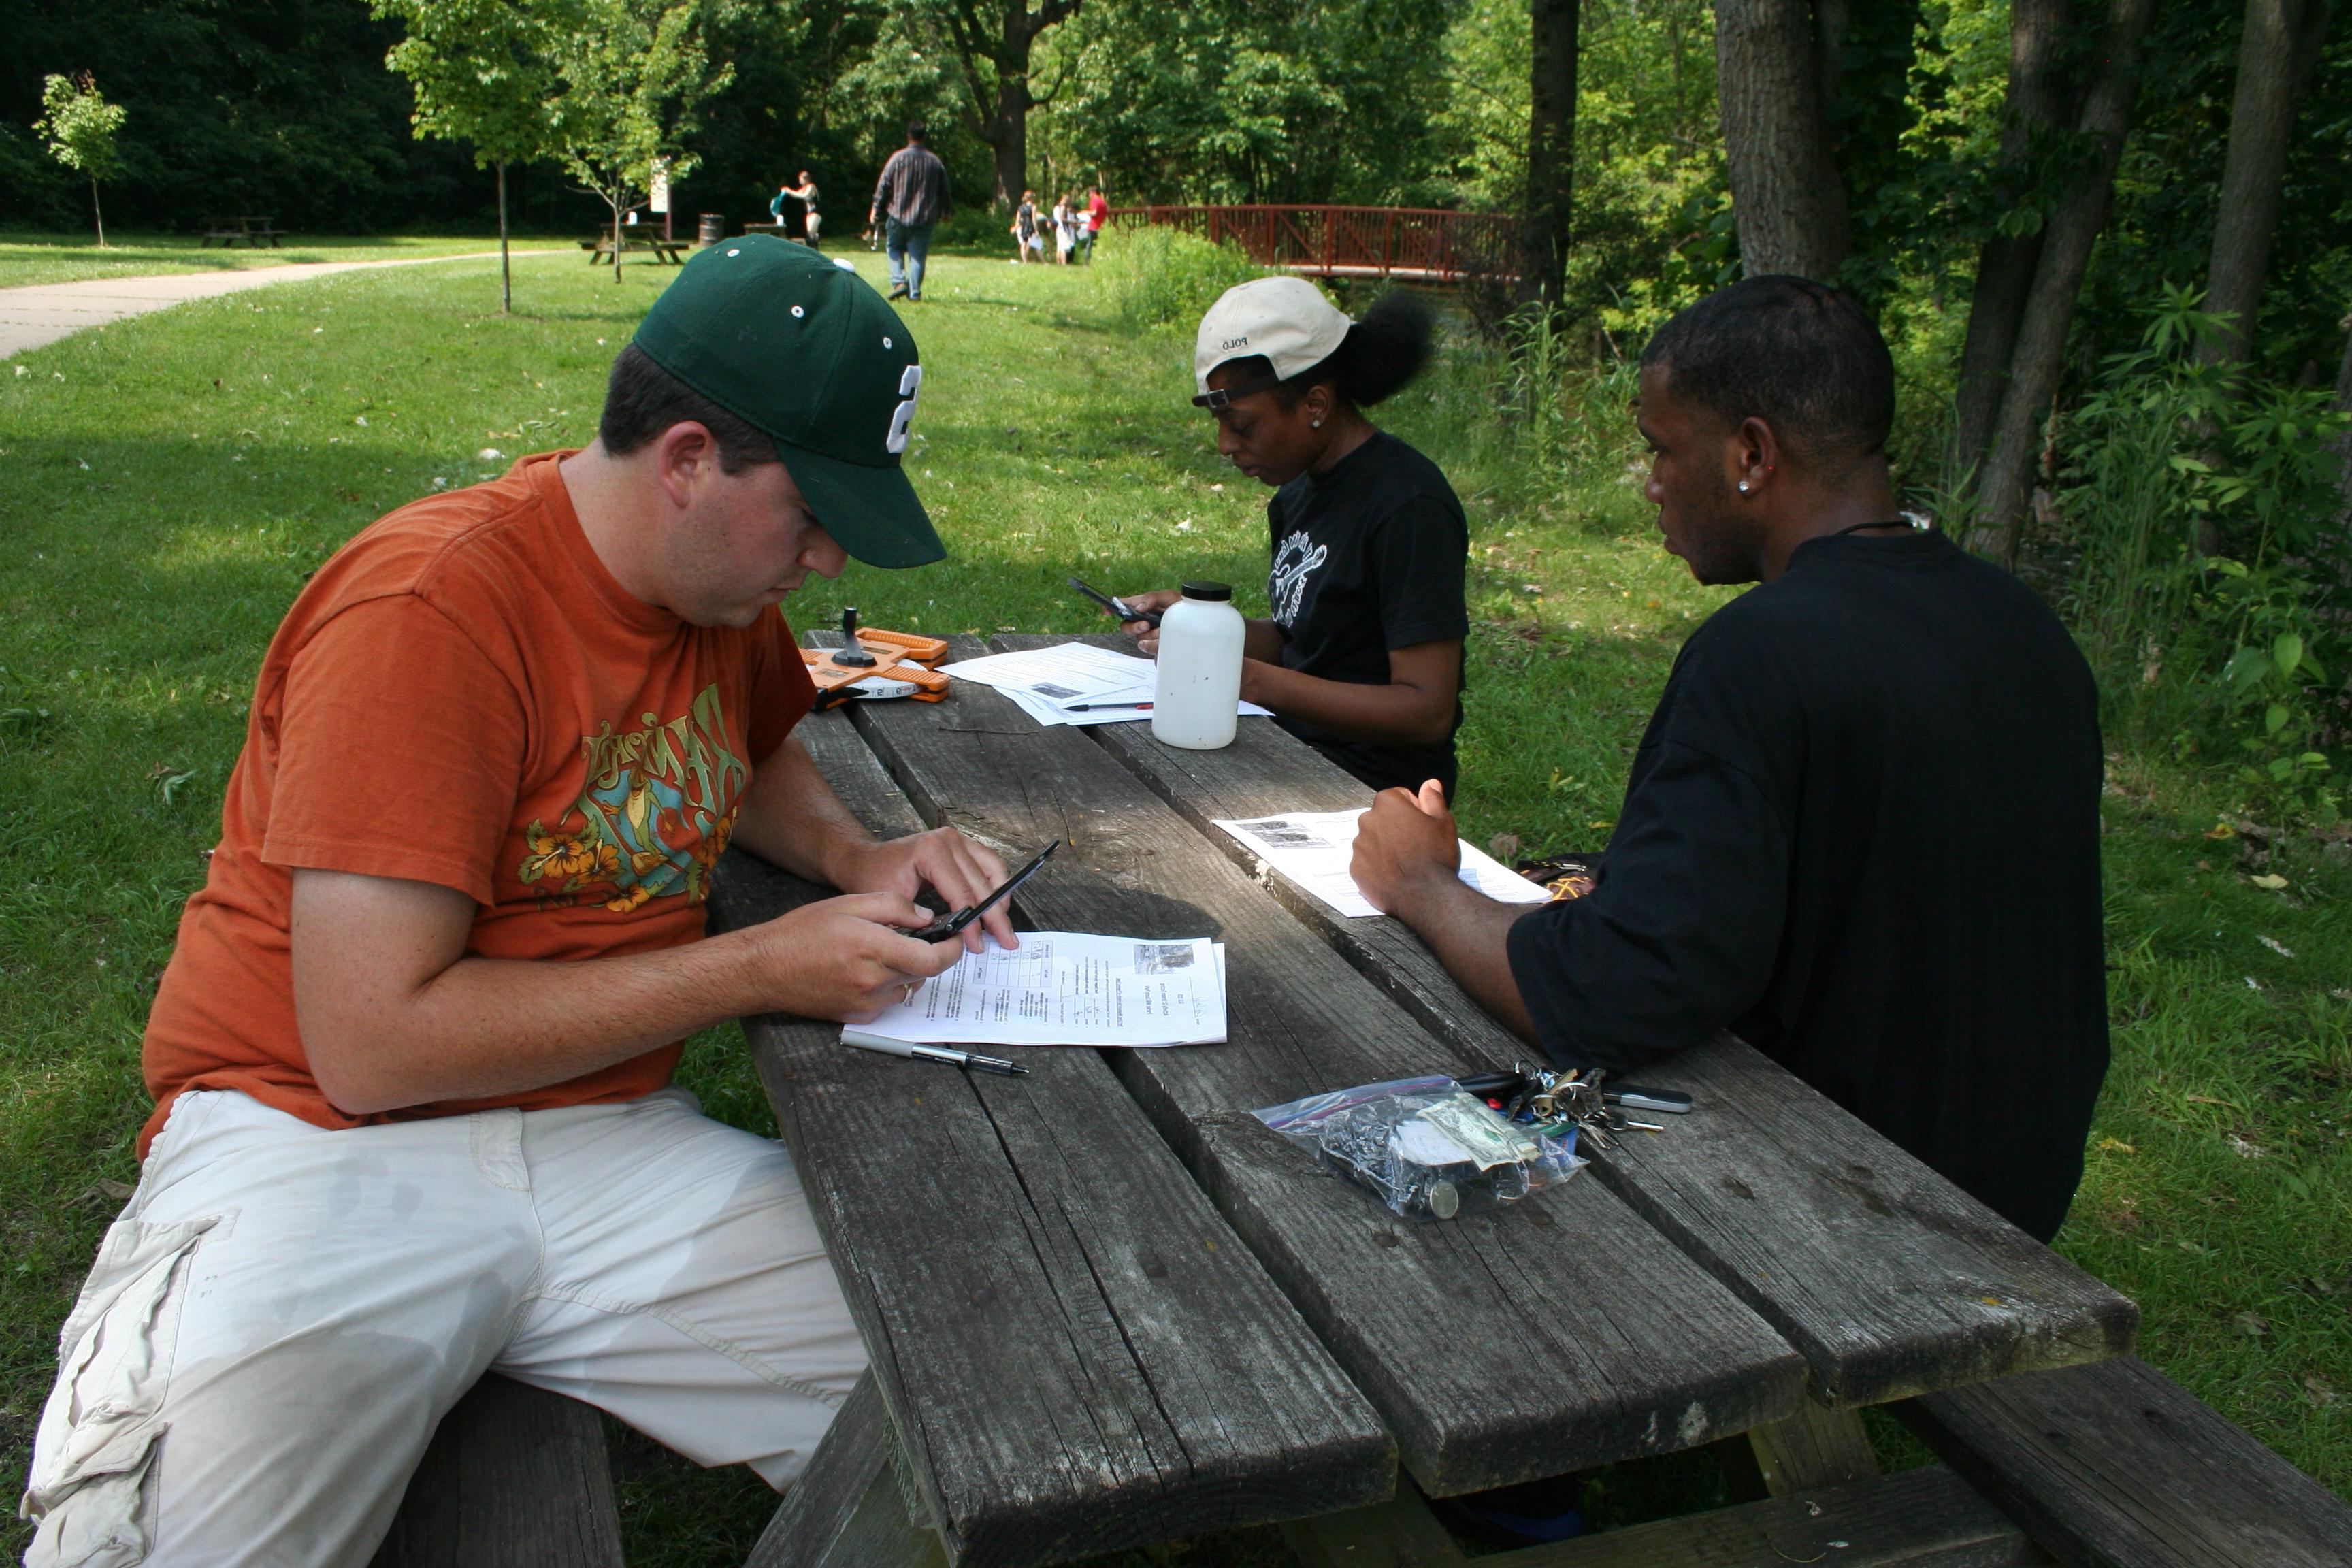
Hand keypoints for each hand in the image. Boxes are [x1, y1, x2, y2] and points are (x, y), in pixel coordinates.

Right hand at [745, 892, 968, 1022]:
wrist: (765, 969)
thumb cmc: (801, 933)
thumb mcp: (849, 904)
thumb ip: (893, 907)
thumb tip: (926, 918)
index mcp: (873, 949)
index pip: (932, 959)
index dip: (951, 949)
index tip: (954, 938)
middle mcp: (873, 981)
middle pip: (924, 974)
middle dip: (929, 955)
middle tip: (920, 939)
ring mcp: (865, 1003)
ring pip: (907, 987)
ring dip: (907, 970)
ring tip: (881, 952)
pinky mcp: (857, 1016)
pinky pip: (888, 1001)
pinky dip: (887, 985)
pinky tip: (865, 970)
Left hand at [830, 825, 1018, 952]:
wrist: (864, 860)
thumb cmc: (873, 879)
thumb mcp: (890, 904)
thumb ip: (918, 921)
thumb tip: (947, 941)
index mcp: (931, 851)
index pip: (963, 893)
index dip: (973, 923)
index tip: (977, 946)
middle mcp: (948, 840)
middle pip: (982, 884)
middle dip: (994, 917)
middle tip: (1005, 941)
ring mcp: (958, 839)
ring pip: (994, 870)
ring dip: (1001, 901)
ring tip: (1003, 928)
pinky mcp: (963, 844)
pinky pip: (990, 864)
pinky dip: (996, 886)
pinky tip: (997, 908)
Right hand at [1111, 588, 1180, 655]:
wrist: (1195, 623)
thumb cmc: (1181, 606)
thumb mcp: (1168, 597)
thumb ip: (1152, 598)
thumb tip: (1139, 607)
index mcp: (1142, 607)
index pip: (1123, 606)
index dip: (1111, 608)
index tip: (1106, 610)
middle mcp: (1142, 621)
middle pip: (1126, 627)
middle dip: (1133, 627)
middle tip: (1146, 625)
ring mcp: (1148, 635)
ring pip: (1139, 639)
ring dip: (1151, 635)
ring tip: (1163, 631)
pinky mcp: (1155, 646)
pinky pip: (1149, 649)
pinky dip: (1154, 645)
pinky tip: (1160, 641)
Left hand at [1350, 780, 1458, 916]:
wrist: (1425, 895)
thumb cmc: (1436, 854)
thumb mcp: (1442, 821)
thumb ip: (1433, 799)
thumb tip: (1430, 782)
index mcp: (1387, 803)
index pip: (1399, 797)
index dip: (1414, 810)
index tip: (1423, 827)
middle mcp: (1366, 820)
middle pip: (1383, 818)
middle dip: (1396, 827)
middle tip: (1415, 846)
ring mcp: (1358, 846)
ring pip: (1373, 840)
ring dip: (1385, 846)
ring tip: (1405, 864)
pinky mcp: (1355, 869)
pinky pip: (1366, 862)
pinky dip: (1377, 866)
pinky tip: (1394, 875)